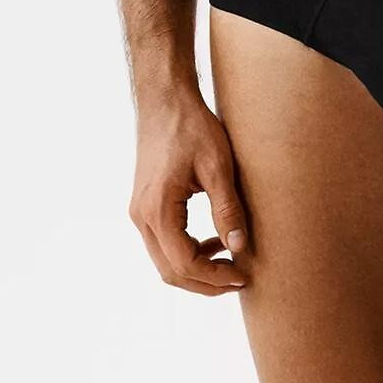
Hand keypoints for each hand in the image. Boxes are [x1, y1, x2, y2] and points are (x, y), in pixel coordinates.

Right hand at [129, 90, 249, 295]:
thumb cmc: (192, 127)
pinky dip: (187, 250)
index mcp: (158, 209)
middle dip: (205, 282)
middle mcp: (142, 216)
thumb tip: (239, 248)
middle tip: (239, 278)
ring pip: (164, 260)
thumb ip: (227, 209)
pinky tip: (213, 240)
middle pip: (170, 271)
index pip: (184, 264)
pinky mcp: (144, 205)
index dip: (214, 277)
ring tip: (230, 259)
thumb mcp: (217, 166)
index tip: (242, 276)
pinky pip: (163, 242)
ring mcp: (139, 212)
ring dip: (196, 267)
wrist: (165, 100)